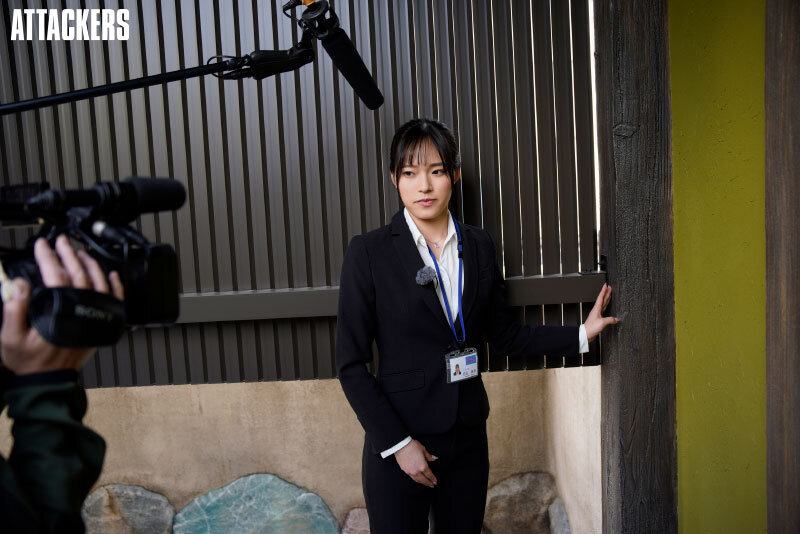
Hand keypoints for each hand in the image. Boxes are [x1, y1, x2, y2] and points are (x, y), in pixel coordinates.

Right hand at [1, 235, 124, 374]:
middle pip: (78, 275)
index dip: (48, 257)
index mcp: (58, 313)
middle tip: (61, 241)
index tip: (42, 245)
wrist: (48, 381)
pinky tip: (110, 274)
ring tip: (79, 252)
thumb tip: (18, 284)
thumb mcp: (10, 336)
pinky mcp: (101, 324)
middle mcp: (80, 313)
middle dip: (68, 254)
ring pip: (98, 284)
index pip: (55, 277)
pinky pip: (113, 301)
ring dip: (89, 265)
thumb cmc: (30, 360)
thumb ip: (14, 308)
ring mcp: (93, 318)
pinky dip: (114, 286)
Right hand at [394, 439, 437, 487]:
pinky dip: (416, 480)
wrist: (400, 445)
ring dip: (422, 483)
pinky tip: (417, 479)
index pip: (429, 475)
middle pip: (424, 480)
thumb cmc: (412, 446)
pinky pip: (412, 477)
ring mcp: (410, 472)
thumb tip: (435, 459)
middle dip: (428, 483)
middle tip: (432, 485)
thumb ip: (429, 456)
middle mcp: (416, 471)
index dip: (433, 479)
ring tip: (425, 483)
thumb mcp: (423, 450)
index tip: (435, 482)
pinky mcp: (405, 470)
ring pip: (417, 480)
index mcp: (423, 466)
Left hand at [584, 283, 618, 341]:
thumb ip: (610, 320)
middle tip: (609, 287)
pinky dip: (606, 305)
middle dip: (606, 293)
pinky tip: (607, 306)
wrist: (586, 334)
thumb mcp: (602, 323)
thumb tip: (616, 319)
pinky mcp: (598, 318)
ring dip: (606, 298)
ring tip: (609, 294)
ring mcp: (597, 313)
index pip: (601, 297)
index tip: (606, 285)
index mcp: (597, 309)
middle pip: (602, 299)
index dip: (603, 291)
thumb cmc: (591, 327)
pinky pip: (603, 309)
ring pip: (603, 303)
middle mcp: (596, 310)